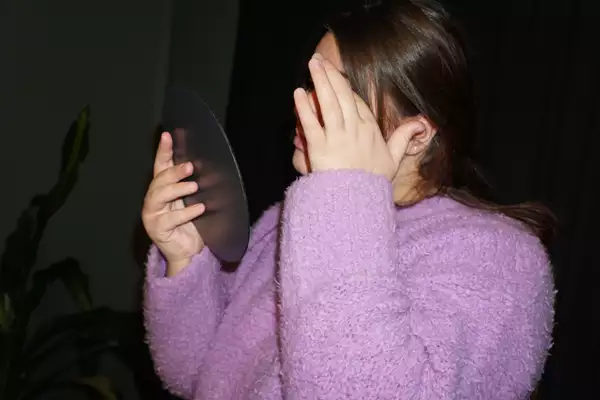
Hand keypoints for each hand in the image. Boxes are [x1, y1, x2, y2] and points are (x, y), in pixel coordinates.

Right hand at [142, 132, 204, 274]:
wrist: (190, 251)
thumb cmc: (192, 224)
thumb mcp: (194, 200)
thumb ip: (193, 184)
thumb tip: (203, 163)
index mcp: (162, 189)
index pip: (160, 166)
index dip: (163, 150)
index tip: (168, 136)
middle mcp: (153, 200)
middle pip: (158, 181)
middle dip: (173, 172)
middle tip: (189, 167)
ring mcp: (152, 215)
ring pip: (159, 197)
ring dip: (177, 189)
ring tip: (194, 187)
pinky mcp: (157, 230)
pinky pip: (171, 219)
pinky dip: (186, 212)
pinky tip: (199, 209)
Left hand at [293, 53, 425, 179]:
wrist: (357, 201)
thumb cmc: (372, 183)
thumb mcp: (394, 159)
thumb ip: (404, 138)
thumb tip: (423, 123)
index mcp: (369, 130)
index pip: (356, 102)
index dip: (344, 87)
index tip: (335, 75)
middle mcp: (354, 130)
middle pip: (342, 96)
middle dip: (331, 75)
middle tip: (319, 59)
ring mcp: (337, 137)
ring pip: (329, 104)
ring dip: (320, 81)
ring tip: (312, 64)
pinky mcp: (320, 148)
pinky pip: (311, 123)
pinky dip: (305, 107)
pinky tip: (298, 93)